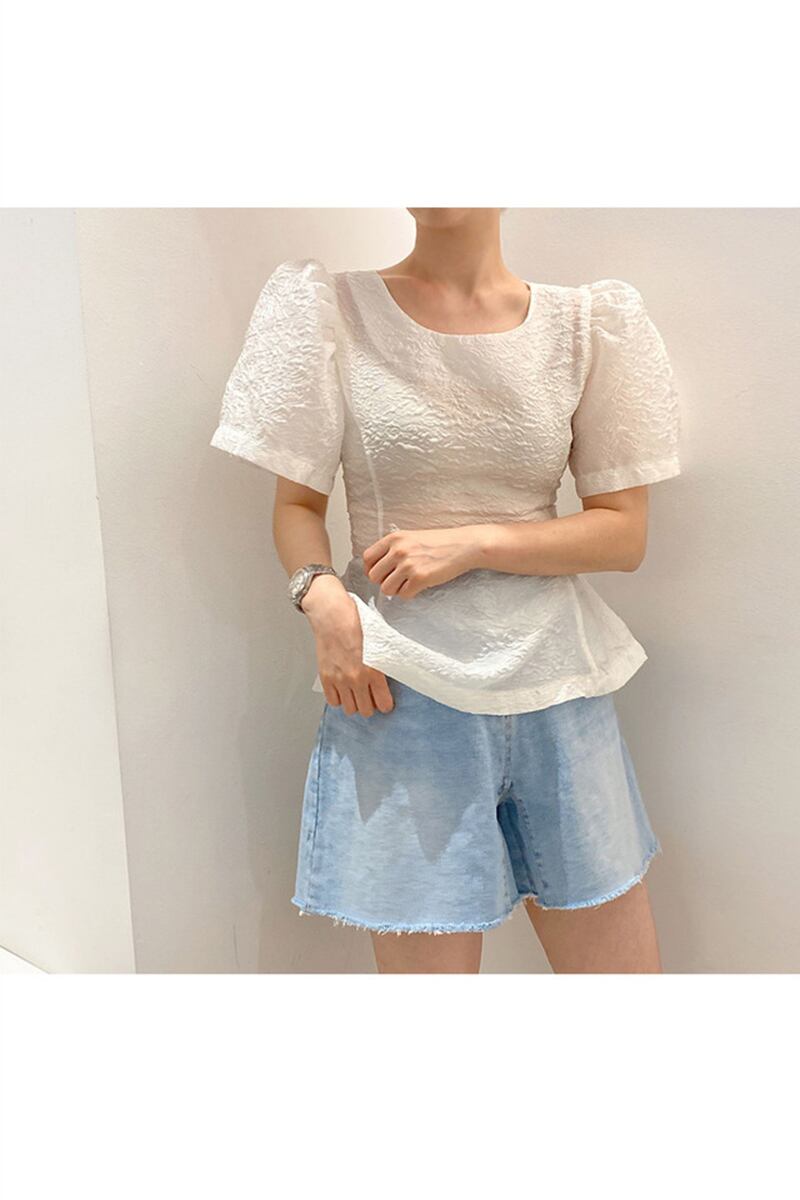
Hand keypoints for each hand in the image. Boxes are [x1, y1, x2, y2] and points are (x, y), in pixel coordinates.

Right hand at [301, 575, 393, 716]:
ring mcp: (339, 680)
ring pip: (350, 709)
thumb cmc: (355, 623)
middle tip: (369, 696)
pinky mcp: (325, 677)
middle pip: (366, 710)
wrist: (332, 615)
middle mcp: (356, 679)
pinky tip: (342, 688)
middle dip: (369, 705)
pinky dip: (338, 698)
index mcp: (373, 670)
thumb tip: (385, 680)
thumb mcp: (378, 644)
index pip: (384, 704)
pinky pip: (333, 701)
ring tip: (355, 693)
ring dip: (354, 703)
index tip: (384, 700)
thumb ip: (381, 665)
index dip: (385, 704)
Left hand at [361, 526, 483, 599]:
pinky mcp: (420, 578)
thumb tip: (376, 567)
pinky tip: (419, 585)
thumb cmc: (440, 542)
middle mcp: (398, 550)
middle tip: (397, 580)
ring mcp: (408, 565)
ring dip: (396, 590)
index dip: (371, 569)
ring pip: (386, 588)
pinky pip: (403, 595)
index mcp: (394, 538)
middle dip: (383, 581)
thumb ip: (393, 549)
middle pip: (373, 576)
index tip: (380, 573)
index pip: (367, 558)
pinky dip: (410, 593)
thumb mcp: (411, 537)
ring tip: (408, 583)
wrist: (463, 546)